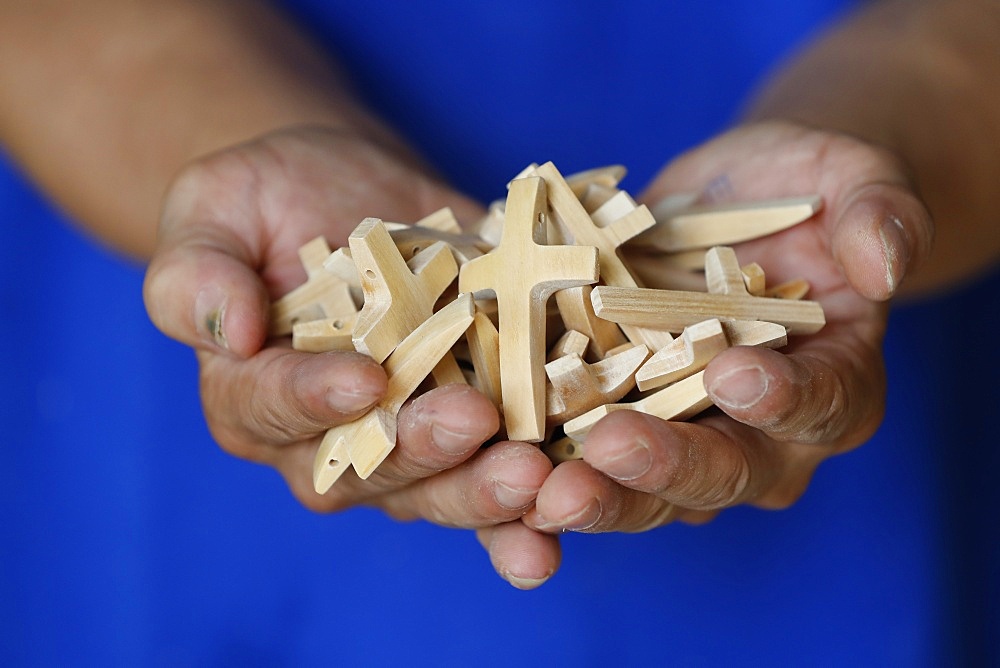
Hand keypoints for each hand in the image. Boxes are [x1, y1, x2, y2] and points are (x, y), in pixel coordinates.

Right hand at [143, 126, 552, 561]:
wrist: (352, 196)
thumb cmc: (267, 200)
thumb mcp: (213, 209)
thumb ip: (195, 271)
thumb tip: (228, 328)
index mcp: (255, 394)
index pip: (275, 408)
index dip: (314, 398)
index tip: (363, 380)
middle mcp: (332, 437)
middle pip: (369, 468)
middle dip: (423, 452)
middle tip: (473, 423)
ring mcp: (410, 437)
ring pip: (440, 487)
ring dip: (487, 493)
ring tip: (536, 476)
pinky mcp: (476, 423)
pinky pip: (498, 472)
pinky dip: (531, 505)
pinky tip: (565, 505)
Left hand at [500, 121, 932, 576]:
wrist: (730, 201)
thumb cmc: (803, 189)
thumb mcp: (851, 181)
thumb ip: (878, 216)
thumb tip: (885, 261)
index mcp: (832, 388)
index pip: (819, 405)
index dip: (783, 398)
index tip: (737, 375)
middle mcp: (758, 437)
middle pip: (721, 470)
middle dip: (666, 465)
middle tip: (612, 451)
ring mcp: (678, 437)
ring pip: (640, 487)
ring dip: (593, 492)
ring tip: (542, 488)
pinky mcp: (609, 419)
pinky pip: (575, 455)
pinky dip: (537, 466)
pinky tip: (491, 460)